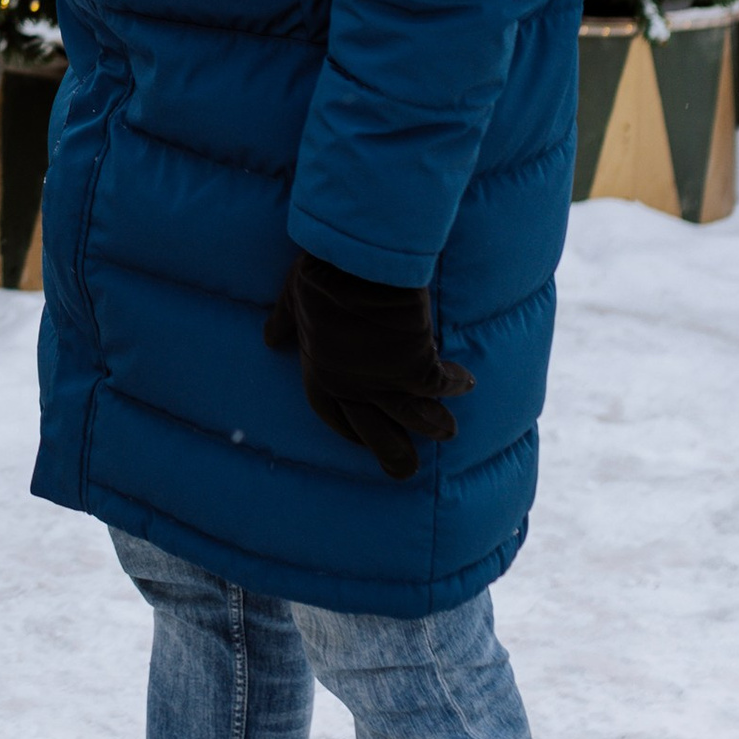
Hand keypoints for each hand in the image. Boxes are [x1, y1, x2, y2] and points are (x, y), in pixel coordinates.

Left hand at [264, 251, 474, 481]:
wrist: (356, 266)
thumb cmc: (322, 276)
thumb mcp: (293, 299)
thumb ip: (285, 321)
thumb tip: (269, 336)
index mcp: (320, 371)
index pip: (331, 412)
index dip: (347, 427)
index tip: (359, 436)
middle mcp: (352, 385)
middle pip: (371, 432)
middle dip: (390, 453)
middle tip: (404, 472)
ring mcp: (385, 381)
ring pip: (413, 418)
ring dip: (433, 426)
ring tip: (448, 433)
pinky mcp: (417, 369)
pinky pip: (443, 386)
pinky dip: (457, 384)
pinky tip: (468, 382)